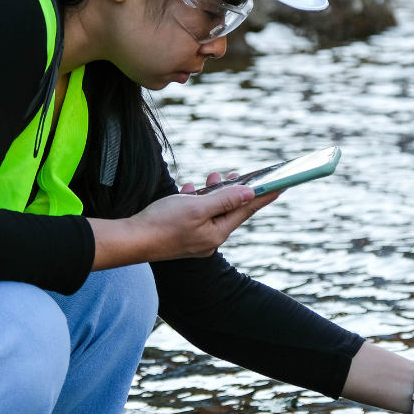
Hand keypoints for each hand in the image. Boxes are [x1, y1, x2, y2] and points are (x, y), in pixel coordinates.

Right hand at [89, 171, 278, 268]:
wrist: (131, 240)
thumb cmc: (162, 223)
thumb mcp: (197, 207)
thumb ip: (225, 200)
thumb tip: (250, 192)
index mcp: (217, 232)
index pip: (248, 210)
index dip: (265, 195)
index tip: (282, 184)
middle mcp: (210, 238)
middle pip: (231, 210)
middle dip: (235, 190)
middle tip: (239, 173)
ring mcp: (196, 238)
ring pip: (212, 211)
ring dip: (214, 193)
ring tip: (213, 176)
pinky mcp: (182, 235)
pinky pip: (196, 215)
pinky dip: (196, 200)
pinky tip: (189, 191)